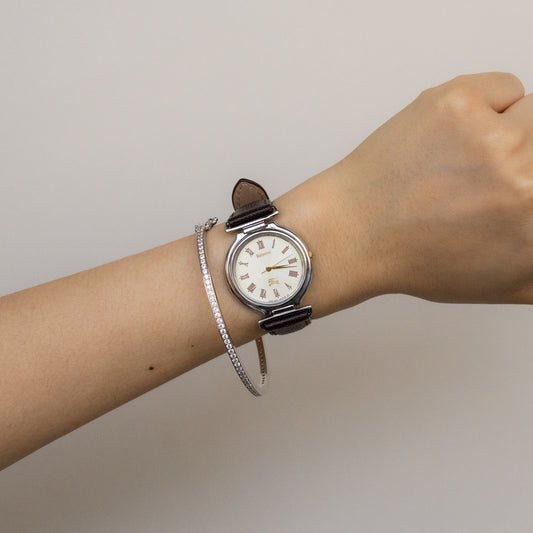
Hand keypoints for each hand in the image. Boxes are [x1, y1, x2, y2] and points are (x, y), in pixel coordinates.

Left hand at [332, 72, 532, 304]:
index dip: (532, 173)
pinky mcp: (459, 105)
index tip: (521, 177)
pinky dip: (482, 107)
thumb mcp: (500, 281)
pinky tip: (447, 140)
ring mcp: (492, 139)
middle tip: (483, 174)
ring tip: (463, 160)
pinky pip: (501, 89)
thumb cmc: (414, 257)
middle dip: (524, 154)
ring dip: (508, 129)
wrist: (355, 233)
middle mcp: (526, 180)